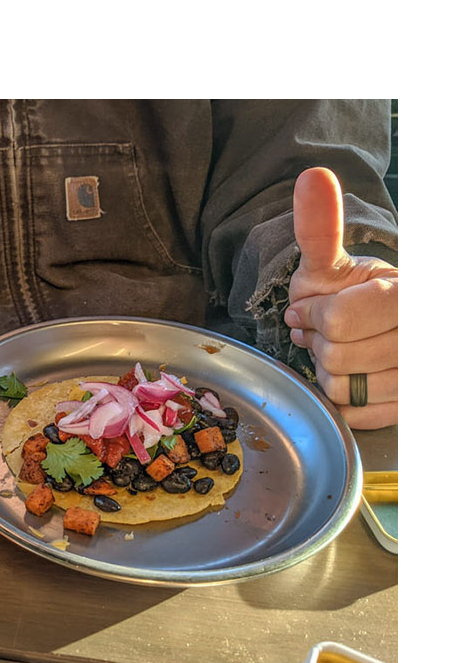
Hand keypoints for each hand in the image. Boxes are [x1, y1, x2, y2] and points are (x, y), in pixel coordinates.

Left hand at [284, 167, 397, 428]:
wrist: (368, 327)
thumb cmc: (347, 294)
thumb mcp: (329, 261)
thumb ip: (319, 226)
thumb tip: (313, 177)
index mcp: (408, 295)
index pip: (340, 320)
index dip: (313, 315)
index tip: (309, 309)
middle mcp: (425, 336)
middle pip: (338, 355)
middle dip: (316, 342)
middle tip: (320, 332)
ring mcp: (421, 376)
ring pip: (344, 388)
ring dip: (326, 371)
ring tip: (336, 352)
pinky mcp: (410, 408)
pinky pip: (354, 413)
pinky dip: (340, 398)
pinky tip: (350, 377)